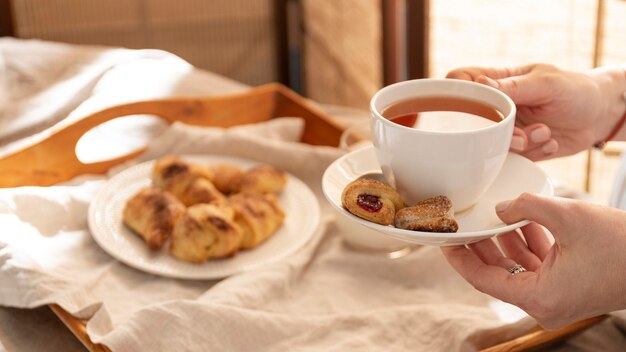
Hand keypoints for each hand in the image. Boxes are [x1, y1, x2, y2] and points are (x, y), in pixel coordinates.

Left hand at [441, 193, 625, 328]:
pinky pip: (538, 264)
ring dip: (506, 239)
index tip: (444, 239)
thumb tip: (501, 206)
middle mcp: (544, 303)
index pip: (482, 280)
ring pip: (517, 266)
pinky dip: (529, 242)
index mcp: (538, 298)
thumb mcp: (568, 216)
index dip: (460, 257)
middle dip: (482, 245)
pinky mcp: (569, 286)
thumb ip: (526, 206)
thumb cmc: (621, 245)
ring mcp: (557, 296)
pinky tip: (523, 218)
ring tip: (493, 214)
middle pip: (497, 273)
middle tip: (466, 222)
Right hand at [447, 64, 625, 160]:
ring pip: (491, 143)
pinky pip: (513, 158)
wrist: (601, 116)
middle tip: (520, 135)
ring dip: (520, 144)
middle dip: (494, 131)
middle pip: (471, 119)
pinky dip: (533, 152)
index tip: (469, 105)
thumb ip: (513, 87)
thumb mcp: (546, 83)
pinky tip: (551, 142)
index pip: (461, 80)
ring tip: (545, 133)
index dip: (456, 91)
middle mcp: (497, 106)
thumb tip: (478, 84)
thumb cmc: (576, 89)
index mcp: (499, 81)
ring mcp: (506, 129)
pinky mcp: (519, 149)